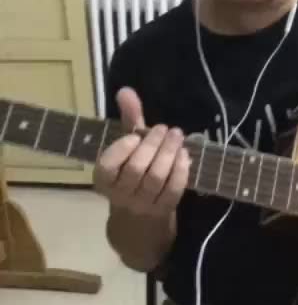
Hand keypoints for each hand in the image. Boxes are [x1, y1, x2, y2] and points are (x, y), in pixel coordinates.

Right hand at [93, 87, 190, 216]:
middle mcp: (120, 195)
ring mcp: (143, 205)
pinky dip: (181, 170)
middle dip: (152, 145)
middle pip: (136, 169)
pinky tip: (185, 154)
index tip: (135, 135)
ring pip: (156, 178)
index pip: (107, 166)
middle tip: (165, 129)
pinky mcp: (164, 209)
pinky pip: (173, 189)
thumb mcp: (128, 146)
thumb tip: (126, 90)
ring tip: (177, 136)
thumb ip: (129, 119)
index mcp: (104, 180)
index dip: (122, 149)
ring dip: (169, 154)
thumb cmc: (132, 172)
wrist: (140, 214)